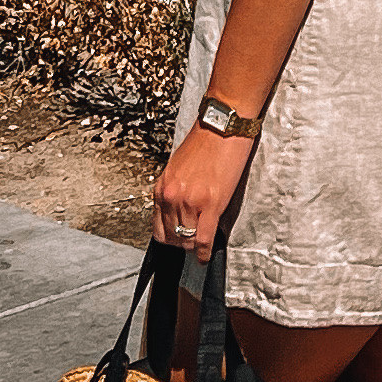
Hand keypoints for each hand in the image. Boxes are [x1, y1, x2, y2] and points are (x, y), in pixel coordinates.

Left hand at [152, 117, 255, 258]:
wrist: (223, 125)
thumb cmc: (204, 141)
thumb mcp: (178, 168)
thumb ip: (175, 191)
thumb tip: (179, 212)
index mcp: (162, 187)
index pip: (158, 227)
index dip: (168, 238)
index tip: (176, 241)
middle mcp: (171, 196)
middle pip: (171, 237)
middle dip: (181, 245)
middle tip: (191, 245)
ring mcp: (190, 202)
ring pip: (187, 240)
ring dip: (194, 247)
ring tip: (201, 248)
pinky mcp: (210, 204)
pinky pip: (204, 238)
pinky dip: (205, 251)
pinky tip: (206, 255)